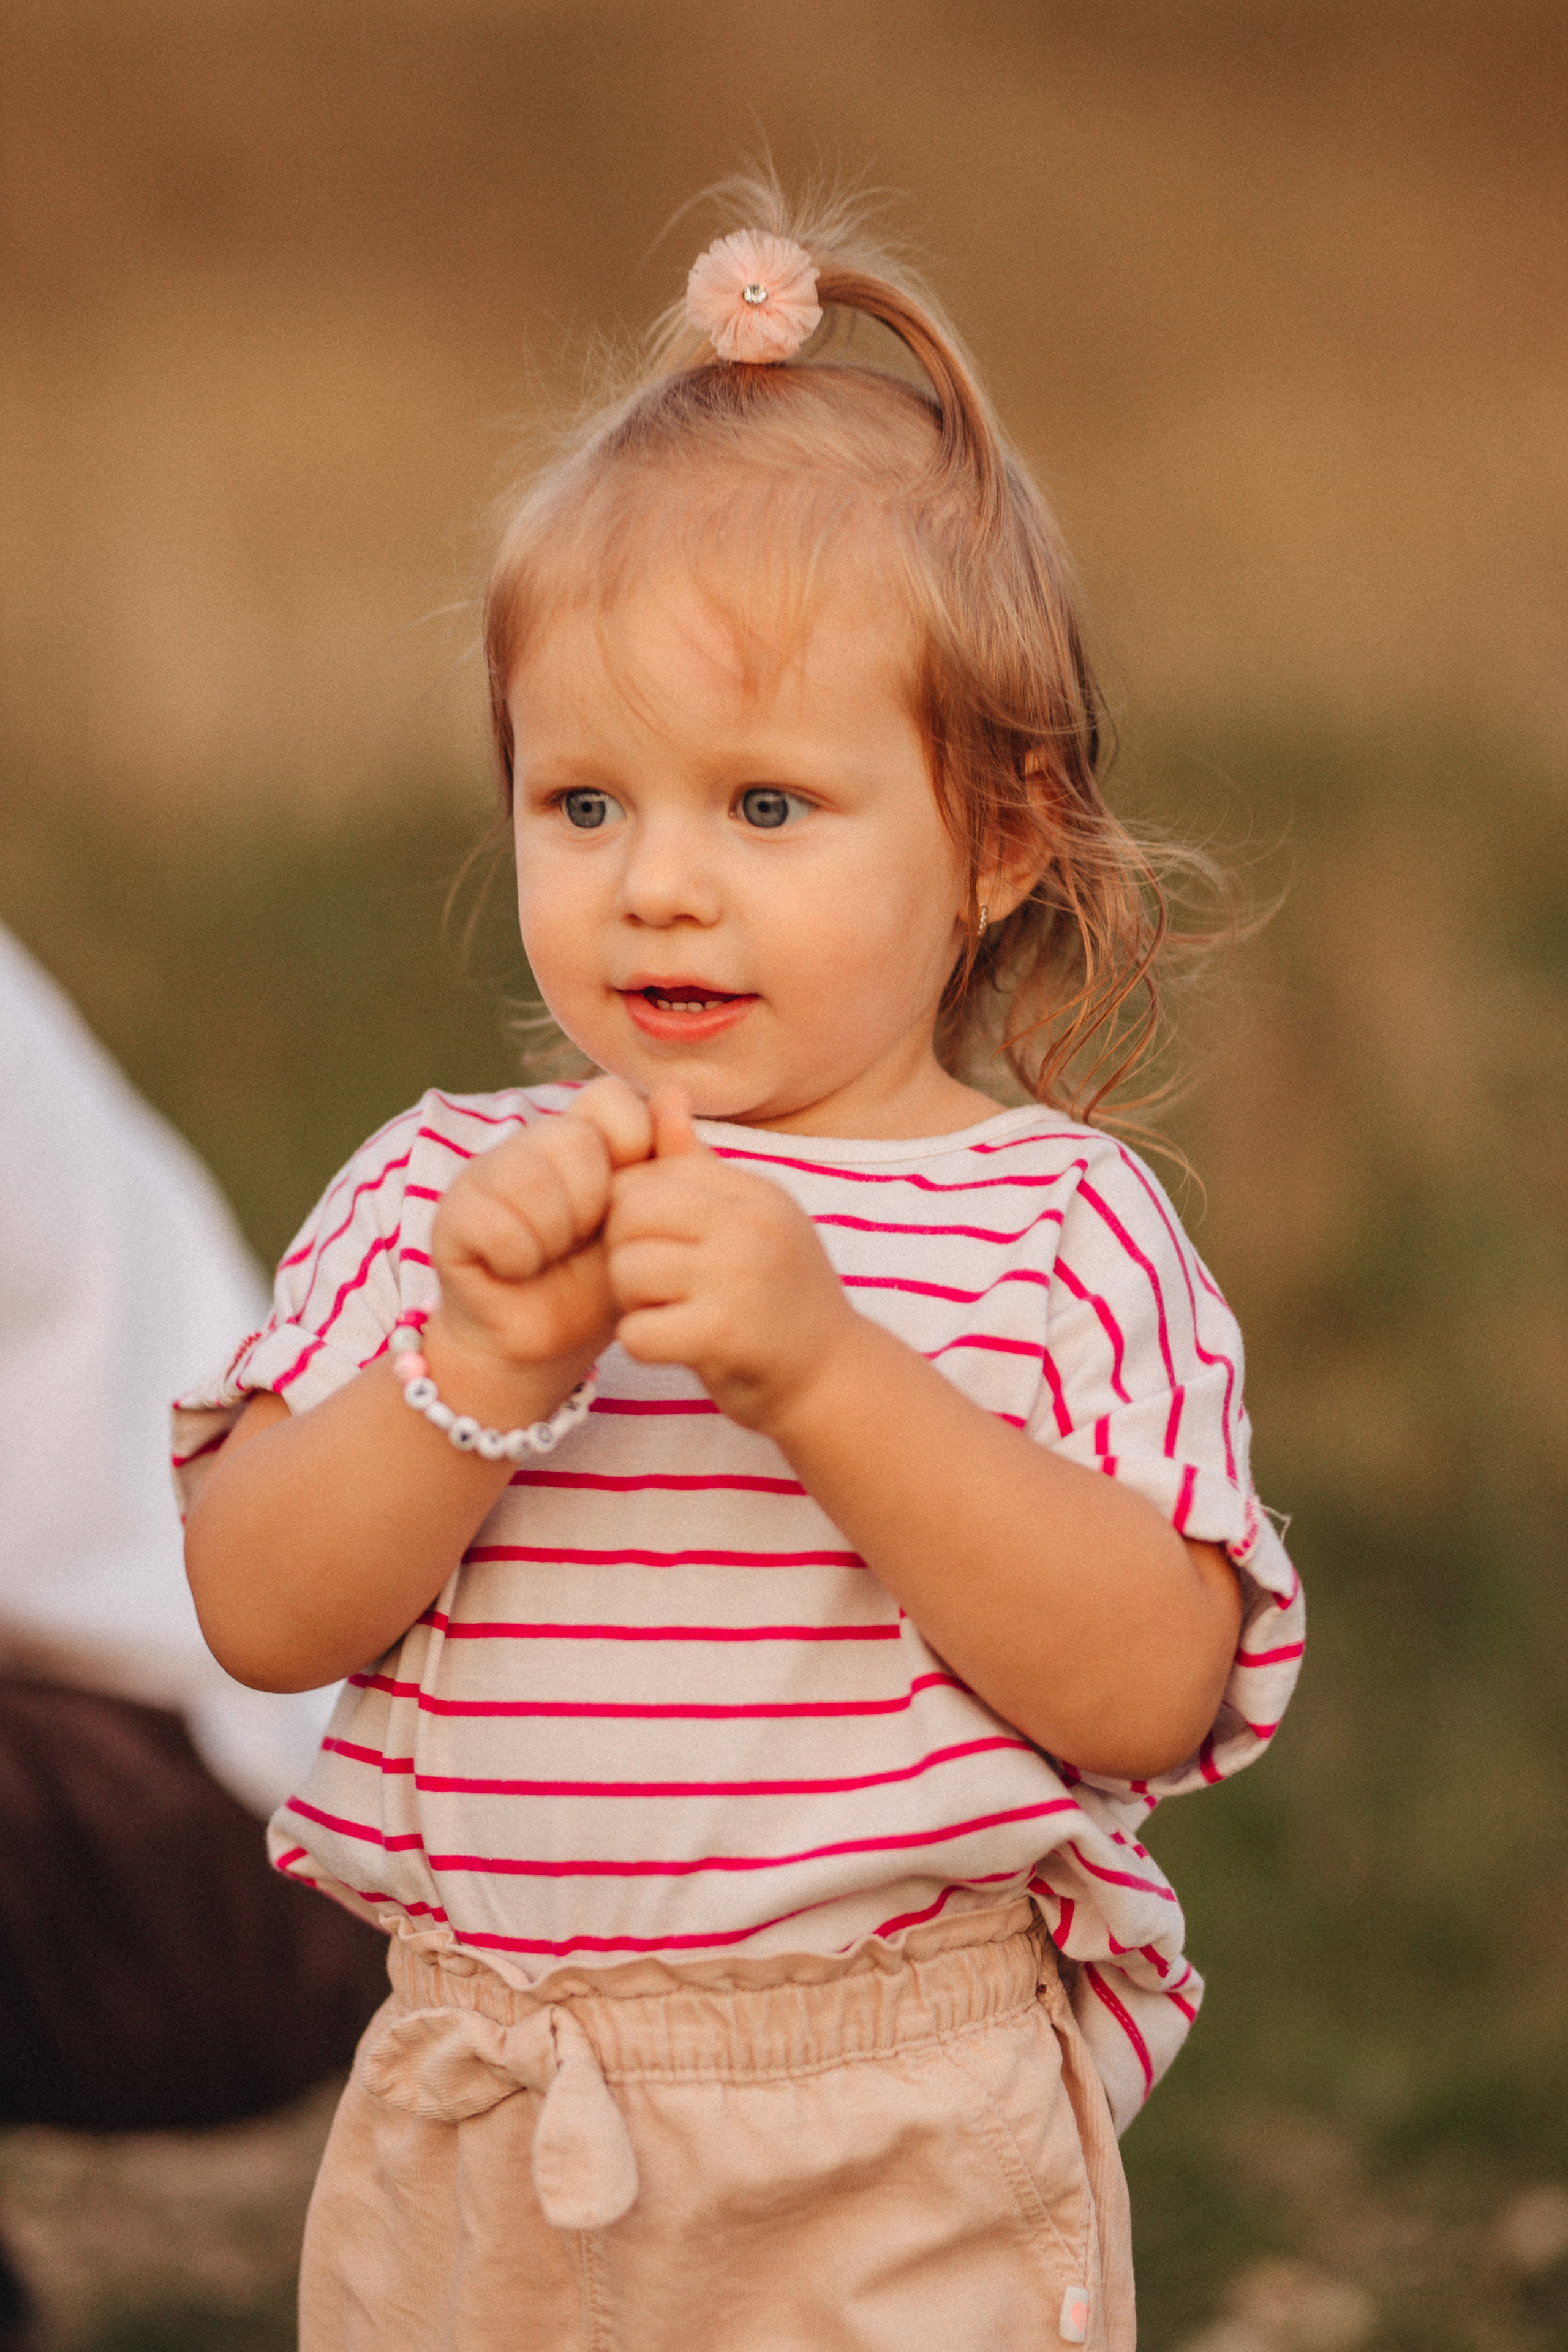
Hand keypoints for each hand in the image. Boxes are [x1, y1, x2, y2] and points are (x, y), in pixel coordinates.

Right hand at [429, 1076, 653, 1397]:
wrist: (548, 1346)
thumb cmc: (601, 1282)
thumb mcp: (651, 1224)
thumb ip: (671, 1162)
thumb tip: (674, 1093)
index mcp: (581, 1136)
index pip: (609, 1098)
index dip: (631, 1149)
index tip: (626, 1205)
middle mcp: (529, 1144)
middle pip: (574, 1140)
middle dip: (593, 1206)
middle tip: (581, 1241)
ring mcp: (484, 1174)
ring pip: (530, 1176)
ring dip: (554, 1235)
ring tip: (549, 1256)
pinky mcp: (452, 1214)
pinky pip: (494, 1221)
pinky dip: (517, 1258)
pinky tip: (516, 1270)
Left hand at [605, 1091, 855, 1431]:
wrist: (833, 1381)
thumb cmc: (778, 1299)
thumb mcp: (748, 1223)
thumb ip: (700, 1165)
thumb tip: (665, 1092)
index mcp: (754, 1192)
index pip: (652, 1174)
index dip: (638, 1215)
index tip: (668, 1248)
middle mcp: (751, 1223)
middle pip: (628, 1214)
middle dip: (627, 1253)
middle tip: (659, 1285)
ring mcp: (740, 1276)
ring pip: (626, 1270)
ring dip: (633, 1303)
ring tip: (672, 1314)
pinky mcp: (725, 1333)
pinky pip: (637, 1332)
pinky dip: (642, 1345)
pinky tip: (675, 1347)